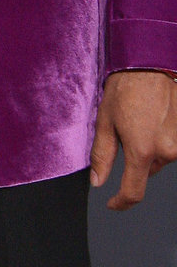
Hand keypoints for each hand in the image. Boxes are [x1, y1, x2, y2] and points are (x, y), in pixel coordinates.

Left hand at [90, 69, 176, 209]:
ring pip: (162, 157)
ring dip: (151, 147)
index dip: (121, 202)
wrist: (152, 63)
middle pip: (148, 170)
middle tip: (126, 130)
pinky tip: (155, 117)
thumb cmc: (126, 88)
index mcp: (142, 150)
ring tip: (141, 118)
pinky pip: (174, 144)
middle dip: (136, 158)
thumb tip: (98, 182)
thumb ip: (102, 156)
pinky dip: (163, 137)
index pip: (134, 191)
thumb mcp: (105, 121)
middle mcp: (166, 151)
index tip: (113, 203)